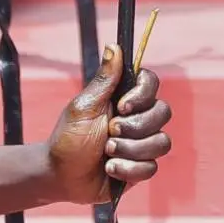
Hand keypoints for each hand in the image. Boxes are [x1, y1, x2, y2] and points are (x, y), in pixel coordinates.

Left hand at [46, 46, 173, 202]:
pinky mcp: (141, 168)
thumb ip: (104, 79)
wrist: (60, 176)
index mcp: (125, 99)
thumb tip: (114, 45)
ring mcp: (142, 144)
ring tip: (107, 154)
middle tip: (109, 132)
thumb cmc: (68, 138)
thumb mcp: (84, 107)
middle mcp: (138, 119)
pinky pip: (151, 167)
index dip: (142, 95)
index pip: (152, 84)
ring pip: (161, 142)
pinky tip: (110, 169)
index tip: (121, 106)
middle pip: (163, 113)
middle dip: (134, 127)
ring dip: (130, 150)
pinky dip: (128, 169)